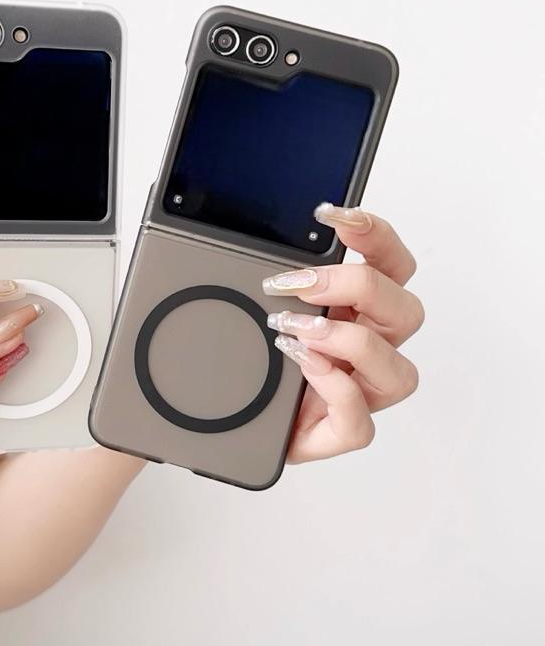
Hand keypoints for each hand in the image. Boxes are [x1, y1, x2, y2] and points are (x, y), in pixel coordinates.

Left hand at [262, 203, 423, 462]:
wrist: (239, 412)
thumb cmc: (259, 356)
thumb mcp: (262, 305)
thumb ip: (276, 277)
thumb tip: (256, 247)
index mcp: (359, 310)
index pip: (390, 264)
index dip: (373, 234)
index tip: (330, 214)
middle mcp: (371, 349)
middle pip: (406, 310)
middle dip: (355, 286)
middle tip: (298, 282)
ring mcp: (361, 394)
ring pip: (398, 372)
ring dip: (347, 342)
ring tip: (294, 330)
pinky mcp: (341, 431)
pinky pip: (360, 422)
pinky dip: (334, 391)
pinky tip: (303, 367)